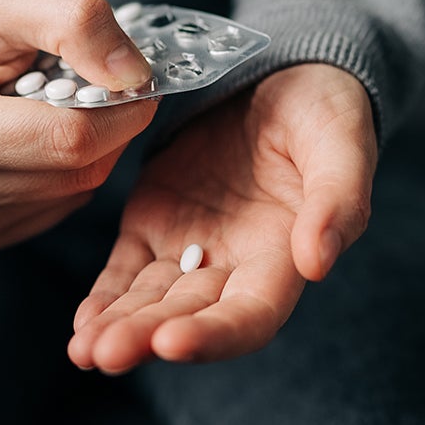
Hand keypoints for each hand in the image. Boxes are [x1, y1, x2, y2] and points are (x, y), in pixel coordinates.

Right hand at [0, 0, 157, 252]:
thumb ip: (75, 22)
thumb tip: (134, 76)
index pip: (69, 140)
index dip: (121, 109)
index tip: (136, 79)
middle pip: (77, 172)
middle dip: (109, 126)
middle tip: (100, 85)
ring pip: (74, 193)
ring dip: (90, 149)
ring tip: (56, 105)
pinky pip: (57, 208)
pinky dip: (67, 171)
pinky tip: (39, 137)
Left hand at [68, 64, 376, 372]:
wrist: (281, 72)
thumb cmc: (323, 109)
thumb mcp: (342, 143)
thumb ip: (338, 201)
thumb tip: (316, 264)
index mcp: (284, 257)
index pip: (251, 314)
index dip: (215, 334)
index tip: (172, 342)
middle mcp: (235, 264)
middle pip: (191, 315)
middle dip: (148, 337)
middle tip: (106, 353)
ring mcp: (191, 246)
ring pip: (151, 299)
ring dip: (119, 328)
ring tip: (84, 351)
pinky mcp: (154, 222)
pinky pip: (126, 268)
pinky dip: (105, 296)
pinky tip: (83, 323)